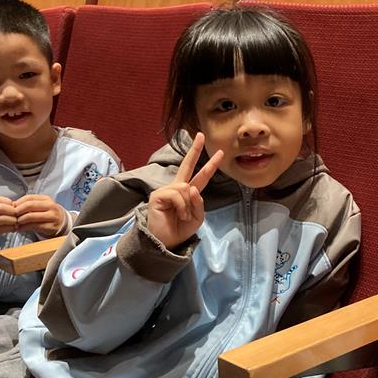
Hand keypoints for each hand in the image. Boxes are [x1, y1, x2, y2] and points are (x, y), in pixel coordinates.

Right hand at [0, 196, 16, 248]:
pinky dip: (10, 228)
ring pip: (1, 219)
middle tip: (18, 213)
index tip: (14, 204)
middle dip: (11, 210)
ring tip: (17, 221)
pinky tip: (14, 228)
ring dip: (12, 220)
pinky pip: (2, 229)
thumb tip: (13, 205)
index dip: (7, 201)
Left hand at [13, 194, 67, 236]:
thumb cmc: (48, 214)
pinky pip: (34, 226)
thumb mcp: (41, 206)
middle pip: (29, 205)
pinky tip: (20, 229)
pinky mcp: (51, 226)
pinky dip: (24, 228)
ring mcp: (52, 216)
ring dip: (20, 220)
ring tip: (15, 223)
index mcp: (46, 199)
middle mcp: (50, 206)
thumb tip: (12, 205)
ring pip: (31, 216)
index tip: (11, 208)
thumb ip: (29, 204)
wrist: (63, 224)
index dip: (18, 202)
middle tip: (11, 216)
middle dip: (18, 211)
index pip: (28, 198)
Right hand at [147, 132, 222, 248]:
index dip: (210, 165)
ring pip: (186, 188)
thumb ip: (199, 203)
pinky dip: (182, 207)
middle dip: (195, 150)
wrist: (165, 242)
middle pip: (187, 165)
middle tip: (201, 135)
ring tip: (182, 216)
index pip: (201, 176)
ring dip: (188, 206)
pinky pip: (177, 194)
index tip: (219, 153)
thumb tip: (191, 188)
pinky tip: (177, 215)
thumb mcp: (197, 218)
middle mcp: (177, 188)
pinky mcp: (158, 195)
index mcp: (188, 193)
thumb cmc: (180, 230)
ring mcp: (166, 190)